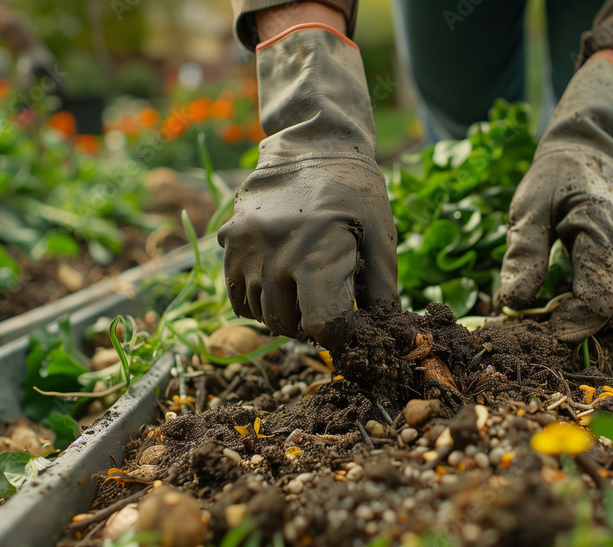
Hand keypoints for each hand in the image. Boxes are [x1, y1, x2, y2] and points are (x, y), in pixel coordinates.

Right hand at [218, 25, 398, 349]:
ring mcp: (248, 250)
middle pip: (289, 326)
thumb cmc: (356, 192)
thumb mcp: (381, 235)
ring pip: (262, 315)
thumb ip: (382, 288)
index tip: (347, 325)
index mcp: (319, 254)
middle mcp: (277, 255)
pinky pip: (237, 298)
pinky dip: (258, 303)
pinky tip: (280, 282)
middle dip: (311, 325)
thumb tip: (381, 332)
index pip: (322, 326)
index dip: (339, 335)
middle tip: (327, 302)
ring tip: (304, 287)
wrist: (311, 145)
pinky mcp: (230, 244)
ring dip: (285, 314)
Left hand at [499, 148, 612, 340]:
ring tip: (542, 315)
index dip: (571, 324)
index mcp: (601, 232)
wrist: (585, 152)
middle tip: (535, 328)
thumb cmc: (553, 179)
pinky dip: (586, 304)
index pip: (598, 300)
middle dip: (575, 326)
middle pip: (609, 310)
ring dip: (581, 318)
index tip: (538, 329)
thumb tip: (512, 303)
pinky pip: (610, 293)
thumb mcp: (528, 209)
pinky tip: (557, 301)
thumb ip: (523, 255)